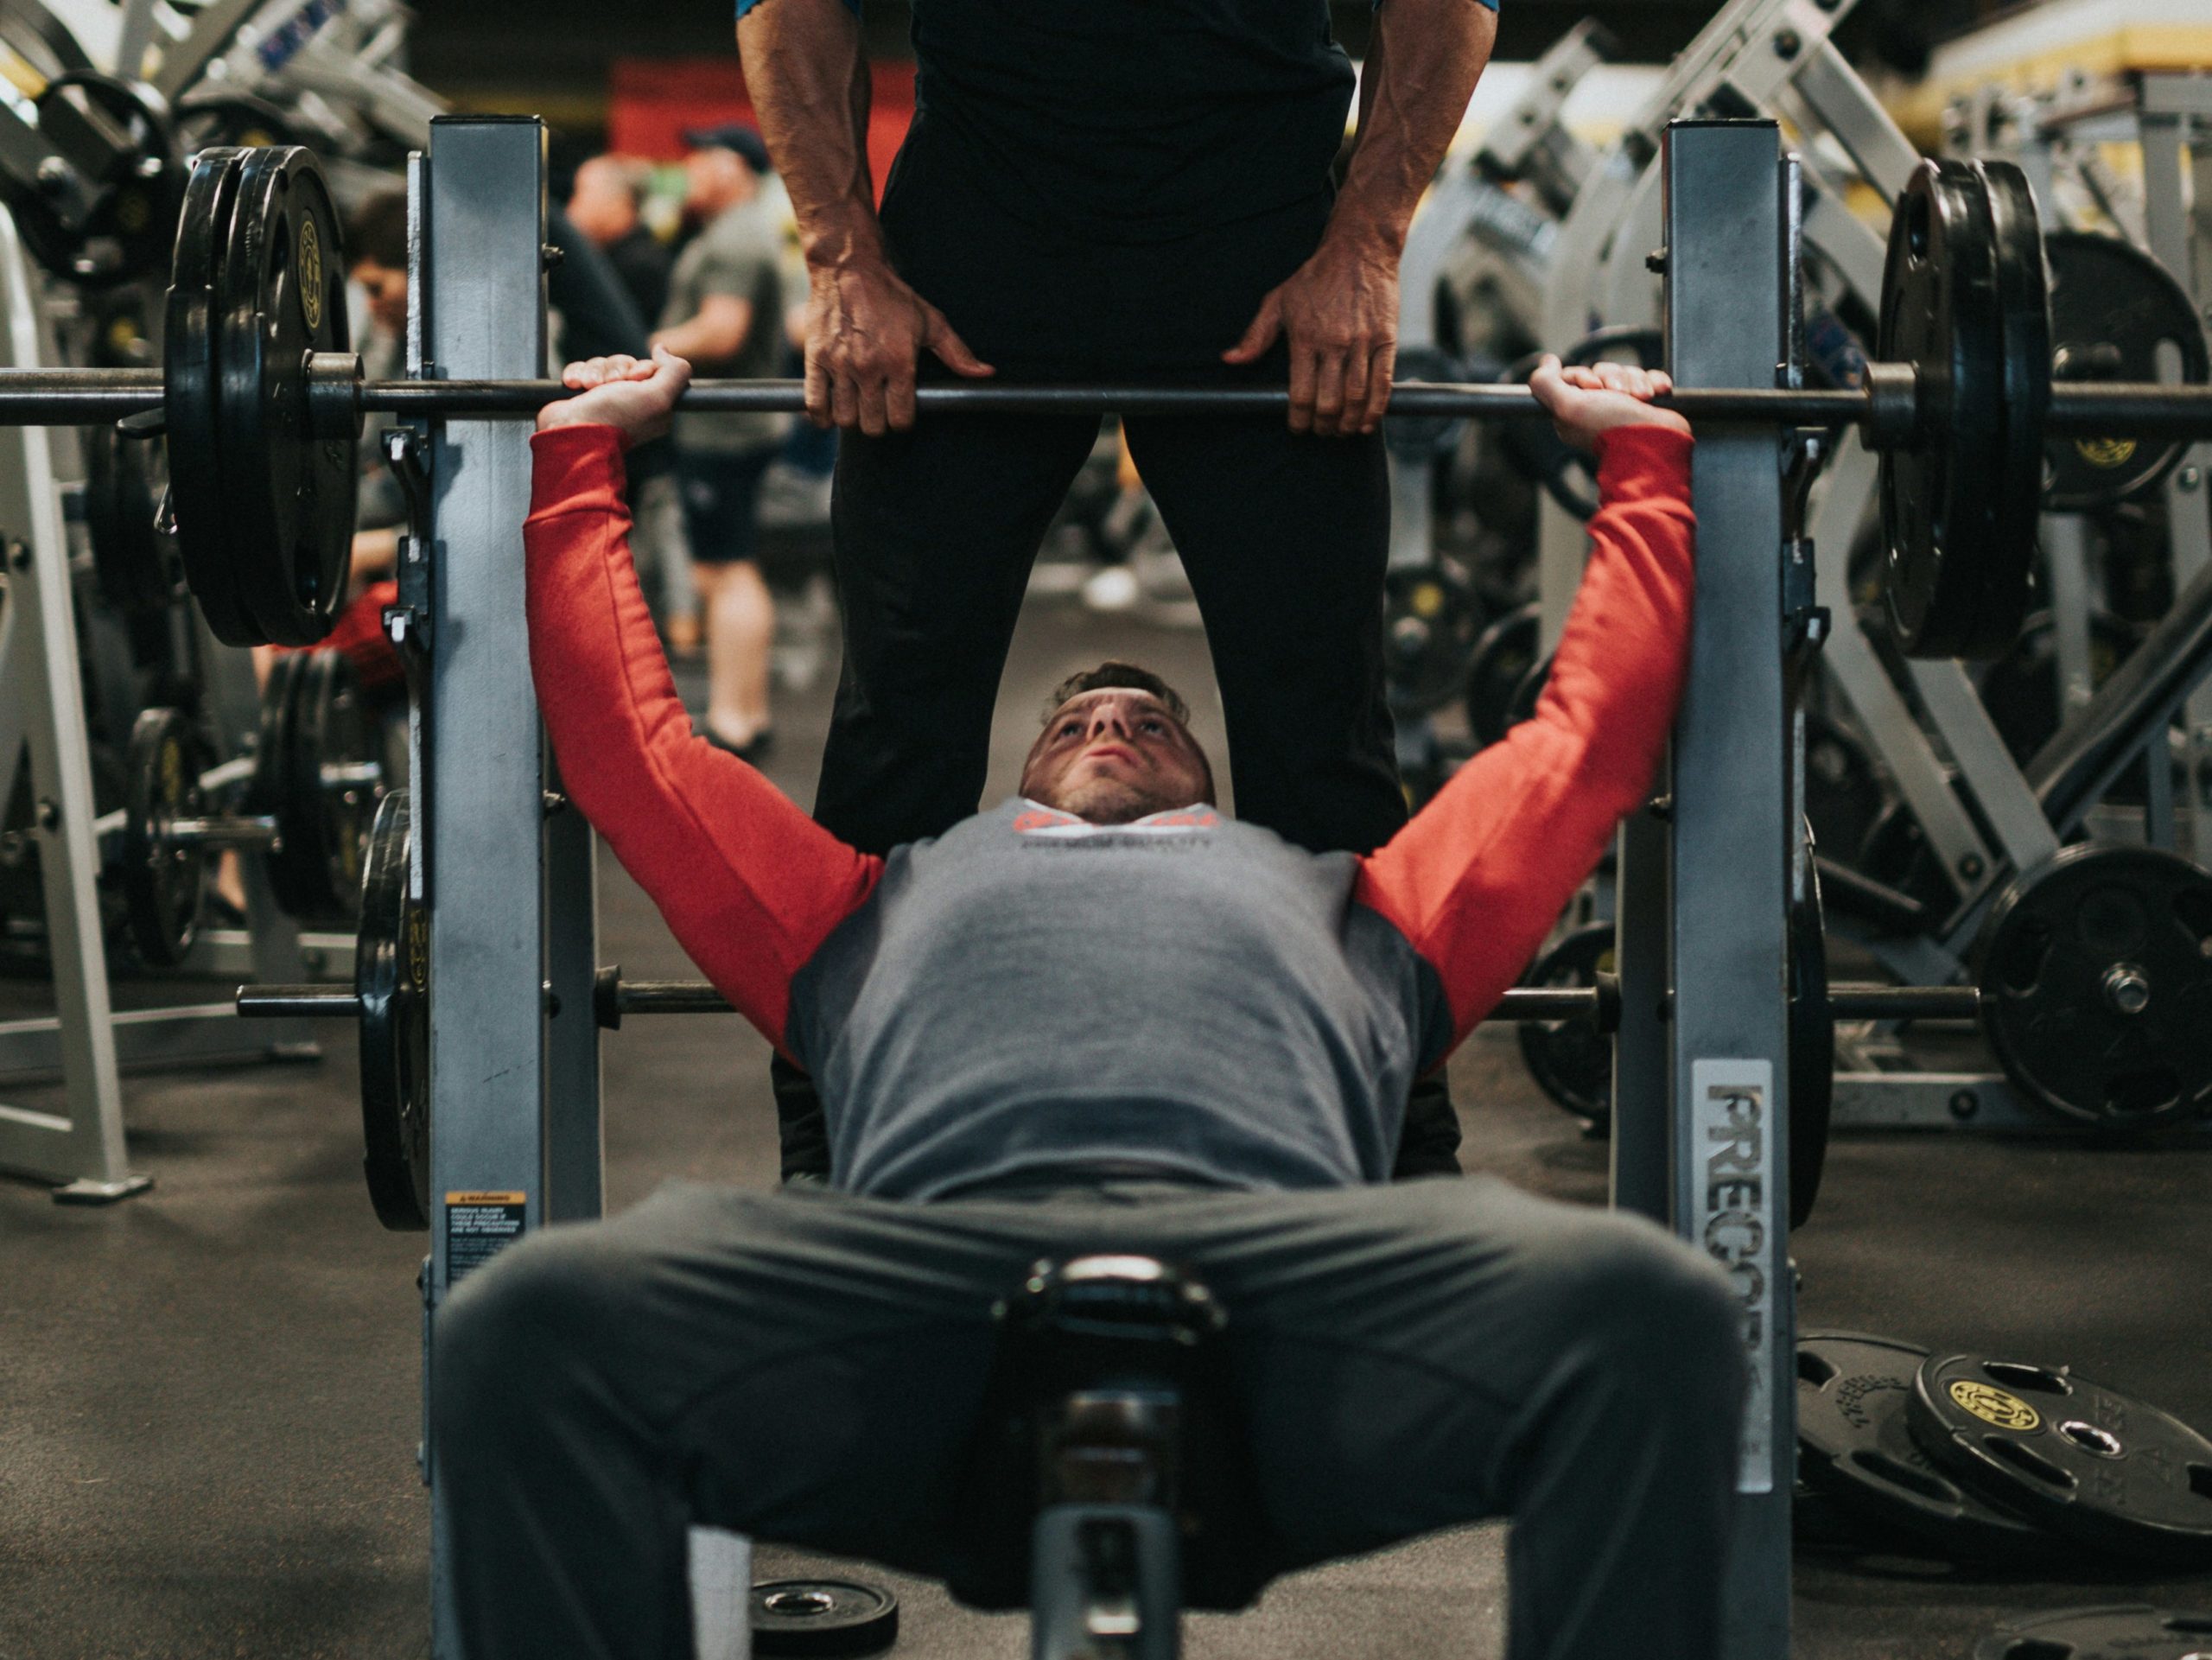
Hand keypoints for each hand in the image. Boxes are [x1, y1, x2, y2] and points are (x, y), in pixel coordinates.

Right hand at [537, 346, 691, 447]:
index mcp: (653, 406)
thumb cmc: (615, 417)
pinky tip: (575, 385)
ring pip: (602, 365)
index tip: (634, 379)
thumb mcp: (658, 397)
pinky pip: (582, 369)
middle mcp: (631, 402)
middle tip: (610, 384)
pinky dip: (577, 374)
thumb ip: (674, 372)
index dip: (641, 368)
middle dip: (615, 369)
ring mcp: (605, 399)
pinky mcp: (582, 395)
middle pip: (625, 364)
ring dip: (594, 372)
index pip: (651, 369)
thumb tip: (663, 350)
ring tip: (589, 387)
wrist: (571, 433)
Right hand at [805, 257, 991, 434]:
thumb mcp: (930, 322)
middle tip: (878, 410)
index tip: (900, 411)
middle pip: (873, 425)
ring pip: (846, 419)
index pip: (901, 418)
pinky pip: (815, 404)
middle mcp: (869, 367)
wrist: (848, 269)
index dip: (903, 421)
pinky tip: (831, 412)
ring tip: (857, 406)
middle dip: (878, 423)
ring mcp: (840, 365)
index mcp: (899, 362)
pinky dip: (822, 416)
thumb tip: (986, 374)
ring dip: (852, 419)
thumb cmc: (892, 297)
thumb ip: (957, 353)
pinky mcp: (816, 359)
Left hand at [1223, 227, 1398, 436]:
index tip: (1297, 428)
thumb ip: (1255, 335)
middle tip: (1321, 432)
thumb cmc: (1316, 277)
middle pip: (1329, 403)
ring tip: (1342, 431)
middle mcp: (1334, 343)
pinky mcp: (1387, 339)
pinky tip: (1367, 423)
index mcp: (1305, 338)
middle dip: (1323, 426)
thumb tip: (1230, 360)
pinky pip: (1383, 382)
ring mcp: (1362, 343)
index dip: (1298, 420)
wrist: (1359, 249)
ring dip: (1348, 424)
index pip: (1300, 395)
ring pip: (1356, 398)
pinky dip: (1376, 409)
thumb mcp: (1278, 301)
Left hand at [1527, 355, 1688, 448]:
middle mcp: (1597, 409)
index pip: (1573, 377)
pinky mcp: (1647, 404)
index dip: (1583, 376)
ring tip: (1642, 398)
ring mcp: (1623, 406)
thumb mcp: (1569, 406)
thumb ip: (1547, 384)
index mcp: (1574, 412)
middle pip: (1601, 372)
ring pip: (1626, 373)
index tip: (1593, 388)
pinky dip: (1654, 382)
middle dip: (1613, 378)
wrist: (1657, 443)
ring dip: (1636, 381)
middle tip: (1620, 395)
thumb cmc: (1612, 427)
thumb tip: (1547, 361)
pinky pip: (1649, 378)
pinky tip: (1657, 393)